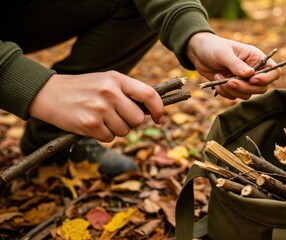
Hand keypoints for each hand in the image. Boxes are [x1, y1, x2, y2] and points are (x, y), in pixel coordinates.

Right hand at [29, 71, 163, 141]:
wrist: (48, 93)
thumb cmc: (83, 88)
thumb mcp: (106, 81)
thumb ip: (128, 92)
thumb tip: (151, 110)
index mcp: (117, 79)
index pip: (149, 94)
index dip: (159, 109)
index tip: (158, 118)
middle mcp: (110, 92)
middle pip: (137, 119)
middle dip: (131, 123)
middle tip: (118, 118)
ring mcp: (99, 108)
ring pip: (124, 131)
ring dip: (115, 130)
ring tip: (100, 118)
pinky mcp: (89, 124)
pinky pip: (109, 138)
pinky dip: (103, 135)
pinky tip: (91, 124)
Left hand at [186, 32, 280, 99]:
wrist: (198, 52)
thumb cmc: (213, 47)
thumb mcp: (224, 53)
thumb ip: (236, 64)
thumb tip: (250, 74)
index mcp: (256, 58)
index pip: (274, 71)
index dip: (267, 78)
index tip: (252, 80)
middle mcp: (253, 70)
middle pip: (261, 88)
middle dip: (245, 88)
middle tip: (230, 82)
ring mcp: (243, 80)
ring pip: (247, 94)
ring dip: (233, 90)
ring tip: (219, 78)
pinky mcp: (233, 87)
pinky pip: (234, 96)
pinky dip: (225, 92)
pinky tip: (216, 81)